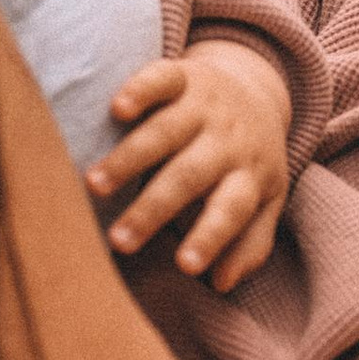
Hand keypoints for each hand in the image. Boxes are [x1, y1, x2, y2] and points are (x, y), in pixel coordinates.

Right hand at [87, 41, 292, 286]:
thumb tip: (222, 284)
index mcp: (249, 175)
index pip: (231, 210)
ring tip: (94, 185)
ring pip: (166, 132)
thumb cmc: (250, 160)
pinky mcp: (184, 75)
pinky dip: (140, 90)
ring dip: (129, 158)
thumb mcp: (265, 201)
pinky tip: (117, 109)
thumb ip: (250, 243)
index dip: (210, 237)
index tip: (184, 267)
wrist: (257, 88)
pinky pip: (162, 79)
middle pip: (189, 176)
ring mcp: (205, 105)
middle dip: (152, 209)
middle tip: (119, 241)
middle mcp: (228, 140)